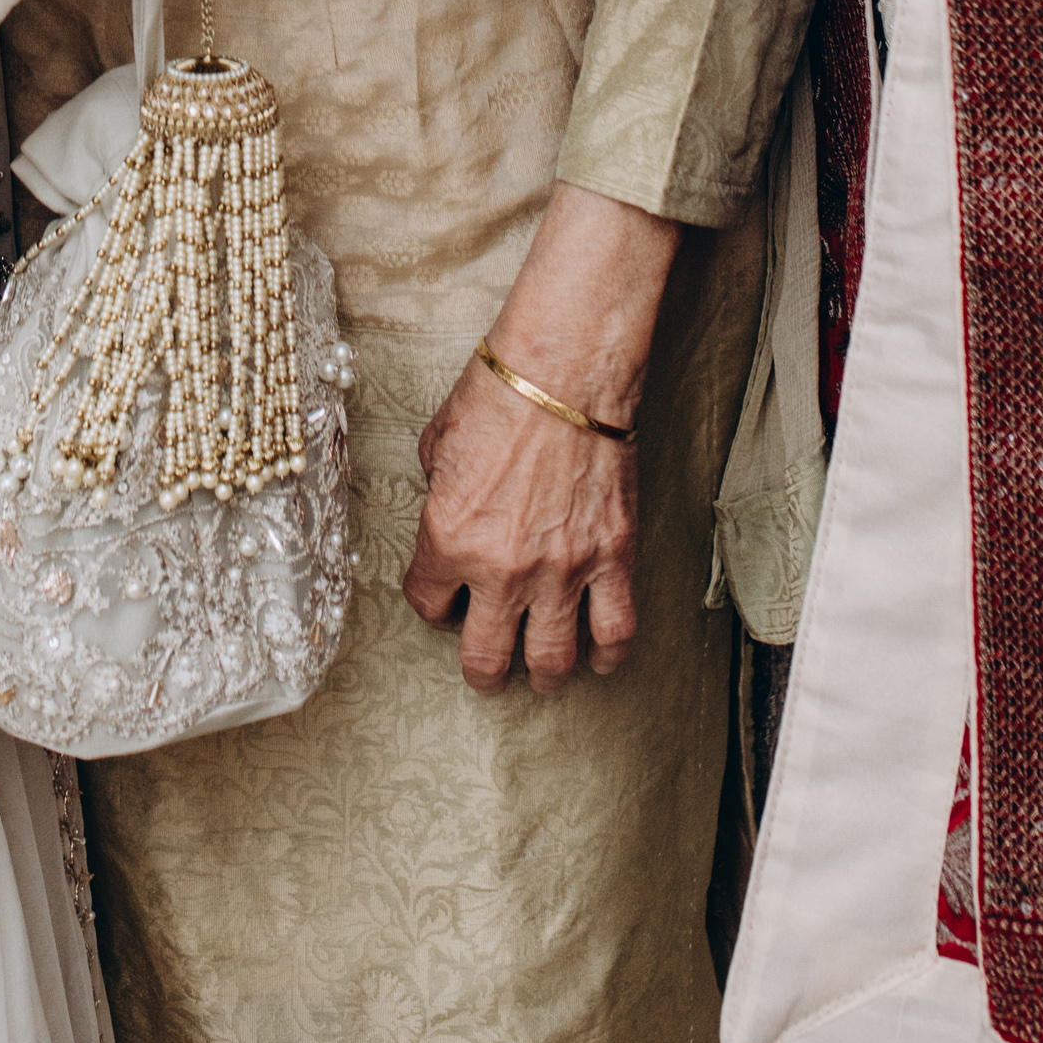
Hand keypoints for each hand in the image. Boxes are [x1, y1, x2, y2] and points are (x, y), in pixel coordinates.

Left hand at [402, 184, 675, 688]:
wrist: (565, 370)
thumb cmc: (499, 393)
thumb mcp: (438, 442)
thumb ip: (438, 493)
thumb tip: (446, 506)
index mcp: (448, 538)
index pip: (427, 604)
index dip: (433, 602)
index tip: (444, 596)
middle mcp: (502, 568)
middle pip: (486, 658)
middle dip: (483, 670)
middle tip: (488, 663)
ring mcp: (562, 570)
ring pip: (552, 662)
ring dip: (542, 672)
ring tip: (541, 667)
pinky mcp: (612, 558)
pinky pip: (615, 633)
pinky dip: (606, 656)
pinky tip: (598, 657)